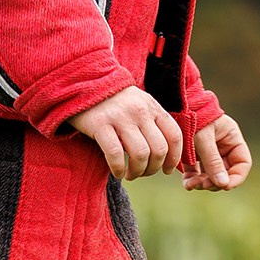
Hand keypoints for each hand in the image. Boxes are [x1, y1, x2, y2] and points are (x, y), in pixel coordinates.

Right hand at [68, 86, 183, 180]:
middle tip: (143, 174)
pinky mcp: (100, 125)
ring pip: (140, 154)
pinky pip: (115, 153)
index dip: (174, 158)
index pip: (174, 135)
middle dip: (153, 168)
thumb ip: (152, 124)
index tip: (167, 170)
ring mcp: (120, 118)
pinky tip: (117, 173)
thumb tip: (164, 153)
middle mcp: (140, 112)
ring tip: (130, 175)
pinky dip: (118, 169)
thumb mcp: (140, 106)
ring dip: (137, 171)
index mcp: (153, 108)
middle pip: (159, 149)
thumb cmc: (114, 103)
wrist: (85, 85)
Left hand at [183, 114, 252, 191]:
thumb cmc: (192, 118)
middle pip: (226, 173)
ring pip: (210, 176)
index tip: (225, 186)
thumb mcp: (203, 139)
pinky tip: (187, 183)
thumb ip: (213, 161)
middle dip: (215, 182)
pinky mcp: (194, 157)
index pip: (242, 163)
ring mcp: (209, 153)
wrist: (173, 108)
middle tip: (202, 185)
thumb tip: (223, 184)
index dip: (236, 177)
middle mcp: (223, 147)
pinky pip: (196, 173)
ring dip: (203, 183)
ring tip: (192, 184)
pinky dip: (192, 180)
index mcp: (232, 139)